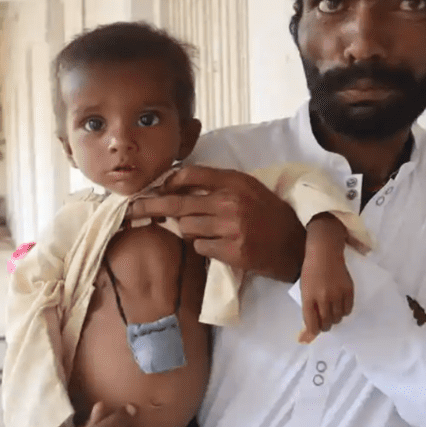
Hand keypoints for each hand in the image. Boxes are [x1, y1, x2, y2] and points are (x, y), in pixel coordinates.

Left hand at [128, 166, 305, 282]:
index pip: (190, 174)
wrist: (294, 245)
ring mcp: (231, 228)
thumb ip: (216, 183)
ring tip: (212, 231)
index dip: (167, 182)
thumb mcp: (247, 188)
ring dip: (190, 231)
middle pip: (178, 203)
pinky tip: (221, 245)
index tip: (153, 189)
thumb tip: (175, 182)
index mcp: (234, 181)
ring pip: (187, 228)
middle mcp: (231, 202)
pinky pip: (200, 247)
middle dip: (150, 206)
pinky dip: (204, 247)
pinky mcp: (232, 251)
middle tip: (130, 210)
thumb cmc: (268, 214)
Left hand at [298, 249, 353, 342]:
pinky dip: (344, 312)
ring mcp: (336, 294)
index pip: (311, 322)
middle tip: (324, 323)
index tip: (315, 332)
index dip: (313, 331)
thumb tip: (311, 327)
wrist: (324, 252)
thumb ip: (308, 306)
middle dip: (324, 326)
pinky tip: (340, 308)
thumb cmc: (310, 270)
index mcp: (308, 297)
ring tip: (332, 314)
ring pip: (338, 318)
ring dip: (334, 319)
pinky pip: (348, 309)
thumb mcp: (305, 288)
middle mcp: (323, 298)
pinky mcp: (348, 290)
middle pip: (326, 322)